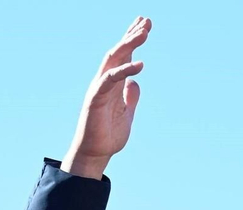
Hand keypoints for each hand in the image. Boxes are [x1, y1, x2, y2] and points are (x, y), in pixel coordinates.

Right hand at [61, 17, 150, 179]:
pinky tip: (140, 65)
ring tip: (144, 32)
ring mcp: (99, 88)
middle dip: (132, 35)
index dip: (133, 39)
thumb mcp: (127, 113)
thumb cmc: (108, 136)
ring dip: (128, 44)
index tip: (145, 24)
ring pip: (113, 59)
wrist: (95, 154)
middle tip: (146, 21)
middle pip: (119, 51)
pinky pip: (110, 79)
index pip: (124, 56)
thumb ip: (131, 97)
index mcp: (114, 84)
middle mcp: (105, 81)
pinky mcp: (96, 98)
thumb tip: (135, 83)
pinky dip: (124, 70)